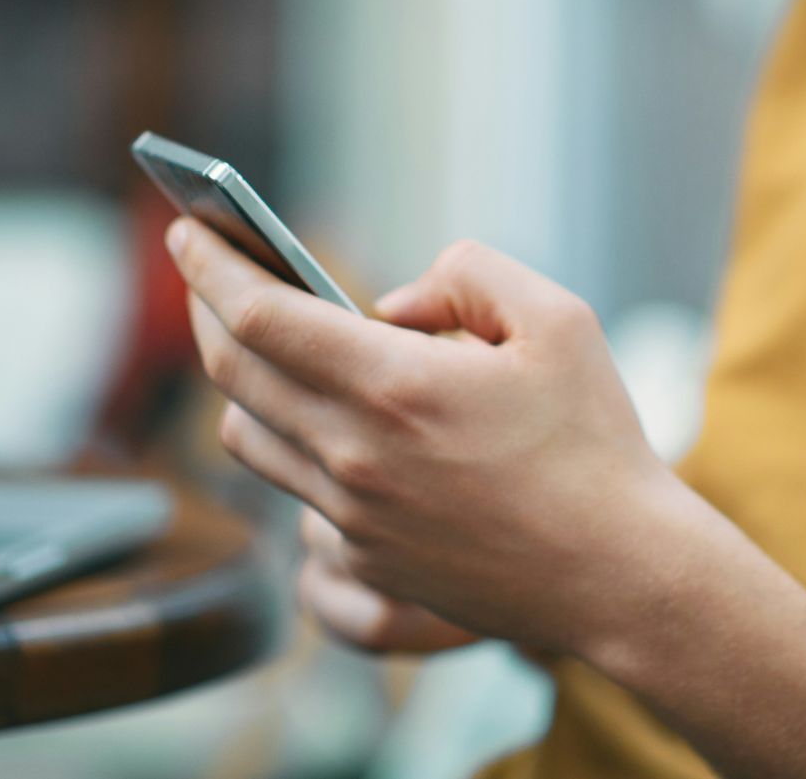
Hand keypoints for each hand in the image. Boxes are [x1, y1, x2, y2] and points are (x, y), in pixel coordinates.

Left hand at [168, 222, 681, 655]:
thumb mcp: (557, 319)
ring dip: (240, 381)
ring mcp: (352, 515)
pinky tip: (327, 421)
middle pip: (231, 371)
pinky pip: (293, 490)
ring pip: (246, 436)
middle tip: (206, 271)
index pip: (258, 315)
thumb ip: (468, 274)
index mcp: (395, 386)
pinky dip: (291, 442)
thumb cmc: (595, 443)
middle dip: (205, 309)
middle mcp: (354, 455)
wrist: (619, 575)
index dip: (209, 266)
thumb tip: (393, 302)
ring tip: (263, 344)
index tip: (186, 230)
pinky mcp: (366, 558)